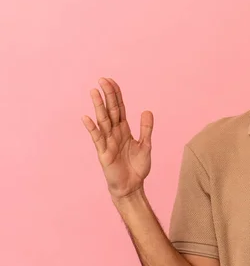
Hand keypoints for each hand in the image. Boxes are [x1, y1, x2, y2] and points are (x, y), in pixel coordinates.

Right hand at [82, 78, 153, 200]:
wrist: (132, 186)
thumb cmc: (137, 167)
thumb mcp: (146, 146)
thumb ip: (146, 129)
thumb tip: (147, 111)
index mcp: (124, 130)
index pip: (119, 109)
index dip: (116, 95)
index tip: (111, 81)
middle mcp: (114, 133)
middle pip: (110, 111)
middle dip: (107, 95)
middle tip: (102, 79)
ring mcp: (108, 142)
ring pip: (103, 121)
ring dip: (98, 106)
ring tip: (94, 92)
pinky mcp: (104, 153)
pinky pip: (98, 139)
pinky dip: (92, 128)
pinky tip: (87, 118)